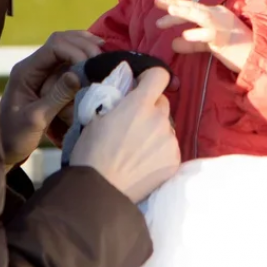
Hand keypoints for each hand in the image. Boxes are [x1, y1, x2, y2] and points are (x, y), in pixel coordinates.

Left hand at [0, 31, 102, 165]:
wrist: (3, 148)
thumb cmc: (16, 136)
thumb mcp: (36, 119)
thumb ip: (57, 96)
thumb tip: (77, 74)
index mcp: (25, 71)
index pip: (54, 46)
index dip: (76, 51)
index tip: (92, 66)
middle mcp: (33, 65)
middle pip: (61, 40)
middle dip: (84, 45)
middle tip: (103, 59)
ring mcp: (41, 70)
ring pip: (66, 45)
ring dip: (86, 46)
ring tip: (104, 53)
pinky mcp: (49, 79)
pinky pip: (68, 59)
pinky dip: (84, 55)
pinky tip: (97, 57)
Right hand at [70, 68, 180, 202]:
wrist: (101, 191)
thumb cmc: (91, 154)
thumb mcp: (95, 118)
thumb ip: (115, 101)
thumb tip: (124, 91)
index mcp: (139, 104)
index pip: (159, 75)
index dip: (150, 78)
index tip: (141, 86)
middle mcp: (159, 119)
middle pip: (162, 103)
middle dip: (150, 108)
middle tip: (133, 124)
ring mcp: (169, 141)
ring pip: (166, 127)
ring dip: (155, 131)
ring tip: (136, 149)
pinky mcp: (175, 160)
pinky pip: (170, 147)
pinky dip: (159, 151)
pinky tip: (143, 163)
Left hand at [155, 0, 253, 73]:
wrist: (258, 57)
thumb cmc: (236, 49)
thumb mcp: (211, 44)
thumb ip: (192, 43)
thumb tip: (173, 43)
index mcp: (216, 14)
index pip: (192, 7)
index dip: (175, 4)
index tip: (158, 1)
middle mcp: (218, 15)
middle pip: (193, 7)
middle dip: (175, 5)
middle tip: (157, 2)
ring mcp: (222, 26)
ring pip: (201, 15)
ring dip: (185, 12)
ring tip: (170, 10)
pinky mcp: (225, 40)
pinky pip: (209, 35)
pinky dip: (196, 34)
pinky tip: (184, 35)